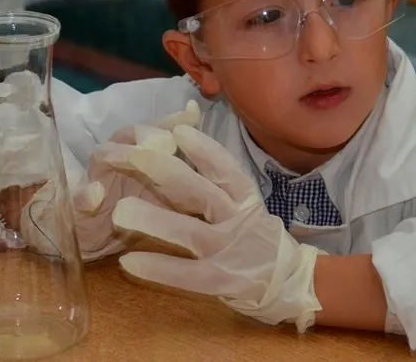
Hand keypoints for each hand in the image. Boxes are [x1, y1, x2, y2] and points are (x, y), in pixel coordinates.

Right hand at [67, 101, 202, 260]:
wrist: (95, 237)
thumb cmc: (138, 210)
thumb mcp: (170, 194)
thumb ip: (187, 166)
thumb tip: (205, 127)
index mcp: (140, 153)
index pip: (157, 128)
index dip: (174, 120)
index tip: (192, 116)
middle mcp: (117, 158)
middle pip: (129, 134)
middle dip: (147, 134)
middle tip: (166, 142)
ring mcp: (94, 178)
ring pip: (102, 156)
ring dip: (115, 154)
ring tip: (131, 157)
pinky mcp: (76, 205)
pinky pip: (77, 198)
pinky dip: (85, 195)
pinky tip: (94, 194)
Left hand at [109, 125, 322, 331]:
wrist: (295, 285)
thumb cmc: (262, 240)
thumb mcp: (246, 207)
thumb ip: (220, 183)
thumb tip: (188, 144)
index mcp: (246, 201)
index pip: (226, 169)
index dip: (203, 149)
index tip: (179, 130)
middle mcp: (240, 222)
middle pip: (202, 192)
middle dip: (168, 172)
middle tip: (136, 156)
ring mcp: (230, 253)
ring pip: (190, 231)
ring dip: (153, 220)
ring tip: (120, 211)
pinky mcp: (221, 282)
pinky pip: (185, 274)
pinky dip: (157, 267)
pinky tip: (128, 261)